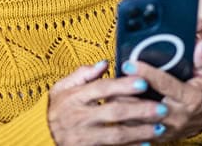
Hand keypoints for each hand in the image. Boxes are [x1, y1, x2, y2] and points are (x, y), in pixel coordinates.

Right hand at [48, 61, 170, 144]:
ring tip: (160, 128)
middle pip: (114, 112)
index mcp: (74, 98)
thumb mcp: (61, 88)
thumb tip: (105, 63)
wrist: (40, 136)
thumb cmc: (54, 110)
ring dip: (140, 132)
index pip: (102, 88)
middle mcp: (80, 117)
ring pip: (116, 134)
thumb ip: (82, 74)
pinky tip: (146, 144)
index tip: (143, 82)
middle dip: (140, 110)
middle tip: (161, 108)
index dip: (123, 85)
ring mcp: (84, 137)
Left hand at [121, 39, 201, 140]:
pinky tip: (115, 107)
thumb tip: (199, 43)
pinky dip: (124, 119)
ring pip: (136, 119)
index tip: (130, 63)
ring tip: (109, 91)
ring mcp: (165, 128)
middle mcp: (175, 115)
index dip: (146, 73)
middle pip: (144, 104)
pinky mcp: (157, 136)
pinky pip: (135, 130)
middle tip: (113, 79)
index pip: (164, 84)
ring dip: (122, 105)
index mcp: (188, 98)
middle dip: (126, 92)